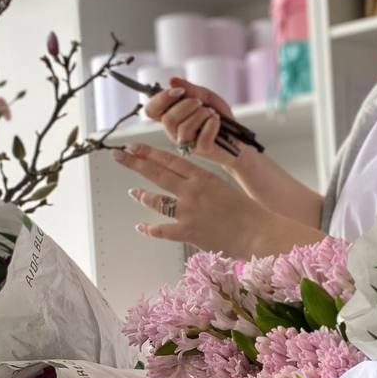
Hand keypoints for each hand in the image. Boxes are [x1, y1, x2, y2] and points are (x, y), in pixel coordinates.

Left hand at [114, 142, 279, 255]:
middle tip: (118, 155)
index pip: (170, 159)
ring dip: (142, 196)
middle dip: (135, 163)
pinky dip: (148, 228)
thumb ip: (202, 182)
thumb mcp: (223, 187)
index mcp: (203, 177)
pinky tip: (140, 226)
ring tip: (134, 192)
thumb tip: (186, 178)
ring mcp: (188, 212)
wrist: (258, 232)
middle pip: (157, 173)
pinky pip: (161, 230)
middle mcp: (192, 191)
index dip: (148, 152)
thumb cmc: (246, 211)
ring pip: (156, 200)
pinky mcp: (188, 232)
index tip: (133, 145)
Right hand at [142, 77, 240, 169]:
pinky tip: (217, 121)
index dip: (160, 99)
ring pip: (184, 128)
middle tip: (200, 103)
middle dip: (186, 106)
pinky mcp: (202, 150)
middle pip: (168, 119)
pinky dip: (212, 124)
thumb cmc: (219, 118)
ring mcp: (187, 143)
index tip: (179, 92)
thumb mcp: (206, 98)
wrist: (238, 137)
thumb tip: (172, 80)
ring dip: (201, 114)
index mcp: (172, 117)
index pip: (151, 110)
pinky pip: (202, 137)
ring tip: (211, 114)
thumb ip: (191, 89)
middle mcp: (174, 132)